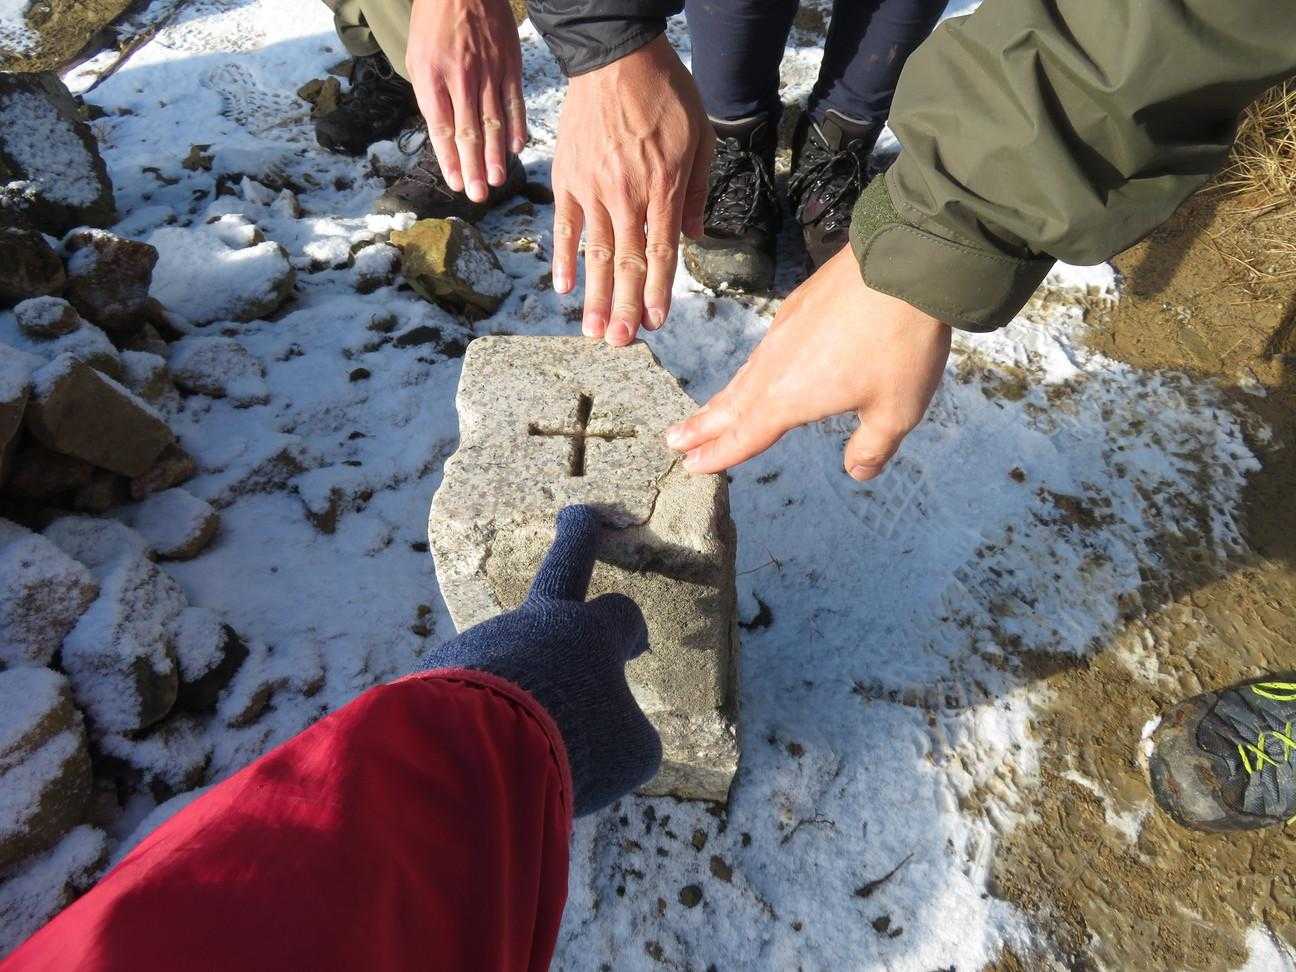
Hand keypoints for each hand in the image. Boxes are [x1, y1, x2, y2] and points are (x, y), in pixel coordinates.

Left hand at [405, 0, 525, 203]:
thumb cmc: (434, 23)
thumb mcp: (418, 58)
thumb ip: (430, 96)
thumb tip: (442, 132)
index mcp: (432, 77)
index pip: (442, 128)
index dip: (449, 159)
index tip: (456, 183)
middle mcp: (461, 78)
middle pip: (469, 132)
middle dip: (473, 167)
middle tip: (477, 195)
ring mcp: (488, 73)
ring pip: (493, 123)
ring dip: (495, 156)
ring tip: (496, 181)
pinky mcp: (509, 66)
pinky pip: (514, 103)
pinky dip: (516, 127)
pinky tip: (515, 148)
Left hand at [421, 506, 660, 815]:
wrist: (484, 756)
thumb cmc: (578, 744)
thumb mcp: (630, 752)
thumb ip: (624, 733)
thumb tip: (605, 735)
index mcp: (590, 633)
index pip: (621, 614)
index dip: (631, 628)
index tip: (635, 644)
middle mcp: (538, 625)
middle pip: (564, 566)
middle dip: (578, 537)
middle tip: (579, 514)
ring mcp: (487, 642)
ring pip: (511, 660)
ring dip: (519, 690)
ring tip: (522, 746)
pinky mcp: (444, 672)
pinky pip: (474, 697)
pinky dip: (484, 722)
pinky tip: (486, 756)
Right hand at [551, 35, 713, 345]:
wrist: (617, 56)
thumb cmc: (665, 93)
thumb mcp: (700, 138)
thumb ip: (696, 190)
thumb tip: (694, 234)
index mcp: (663, 188)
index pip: (661, 253)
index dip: (657, 292)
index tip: (654, 323)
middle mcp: (626, 196)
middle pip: (626, 263)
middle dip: (624, 308)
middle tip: (620, 343)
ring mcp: (592, 189)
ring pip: (595, 253)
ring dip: (595, 296)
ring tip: (593, 331)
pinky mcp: (568, 178)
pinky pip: (566, 225)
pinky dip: (564, 257)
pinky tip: (564, 288)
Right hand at [666, 246, 951, 478]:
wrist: (903, 267)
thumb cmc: (900, 344)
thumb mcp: (896, 410)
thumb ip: (872, 448)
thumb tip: (857, 472)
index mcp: (789, 398)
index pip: (744, 435)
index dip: (718, 454)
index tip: (691, 465)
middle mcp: (774, 367)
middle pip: (730, 405)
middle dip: (702, 426)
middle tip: (673, 440)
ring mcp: (782, 333)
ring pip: (745, 375)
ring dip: (723, 399)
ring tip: (709, 413)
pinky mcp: (797, 306)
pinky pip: (765, 349)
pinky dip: (751, 370)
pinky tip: (759, 371)